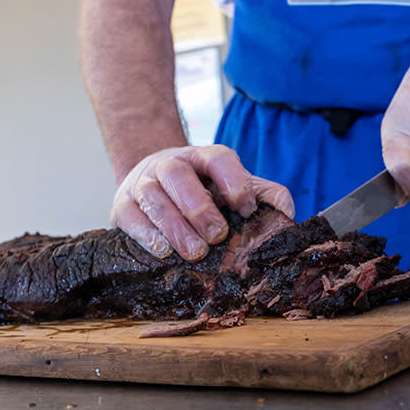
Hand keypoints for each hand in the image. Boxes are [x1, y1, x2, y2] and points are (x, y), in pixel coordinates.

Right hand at [111, 145, 293, 260]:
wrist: (156, 186)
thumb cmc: (205, 192)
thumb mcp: (236, 188)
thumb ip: (265, 197)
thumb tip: (287, 213)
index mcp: (204, 158)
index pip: (218, 158)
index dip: (233, 180)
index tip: (245, 207)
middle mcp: (171, 164)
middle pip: (179, 174)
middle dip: (199, 206)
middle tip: (217, 235)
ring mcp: (143, 183)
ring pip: (153, 196)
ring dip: (174, 225)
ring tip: (194, 252)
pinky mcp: (122, 206)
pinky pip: (129, 216)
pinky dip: (145, 234)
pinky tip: (162, 251)